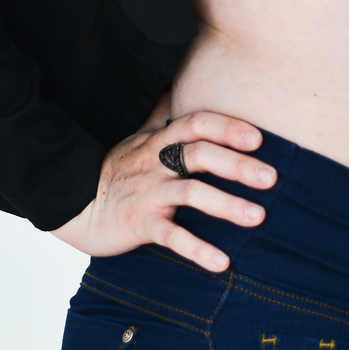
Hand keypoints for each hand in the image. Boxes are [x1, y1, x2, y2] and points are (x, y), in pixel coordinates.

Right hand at [51, 94, 275, 273]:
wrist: (76, 206)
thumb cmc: (116, 171)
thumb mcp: (139, 138)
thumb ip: (163, 115)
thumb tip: (177, 86)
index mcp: (160, 141)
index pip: (197, 124)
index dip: (227, 128)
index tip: (258, 138)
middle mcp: (156, 163)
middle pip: (199, 154)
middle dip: (236, 164)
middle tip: (272, 177)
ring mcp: (148, 194)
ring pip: (189, 194)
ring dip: (226, 205)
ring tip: (258, 217)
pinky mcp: (140, 224)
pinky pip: (171, 237)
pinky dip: (197, 249)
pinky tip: (222, 263)